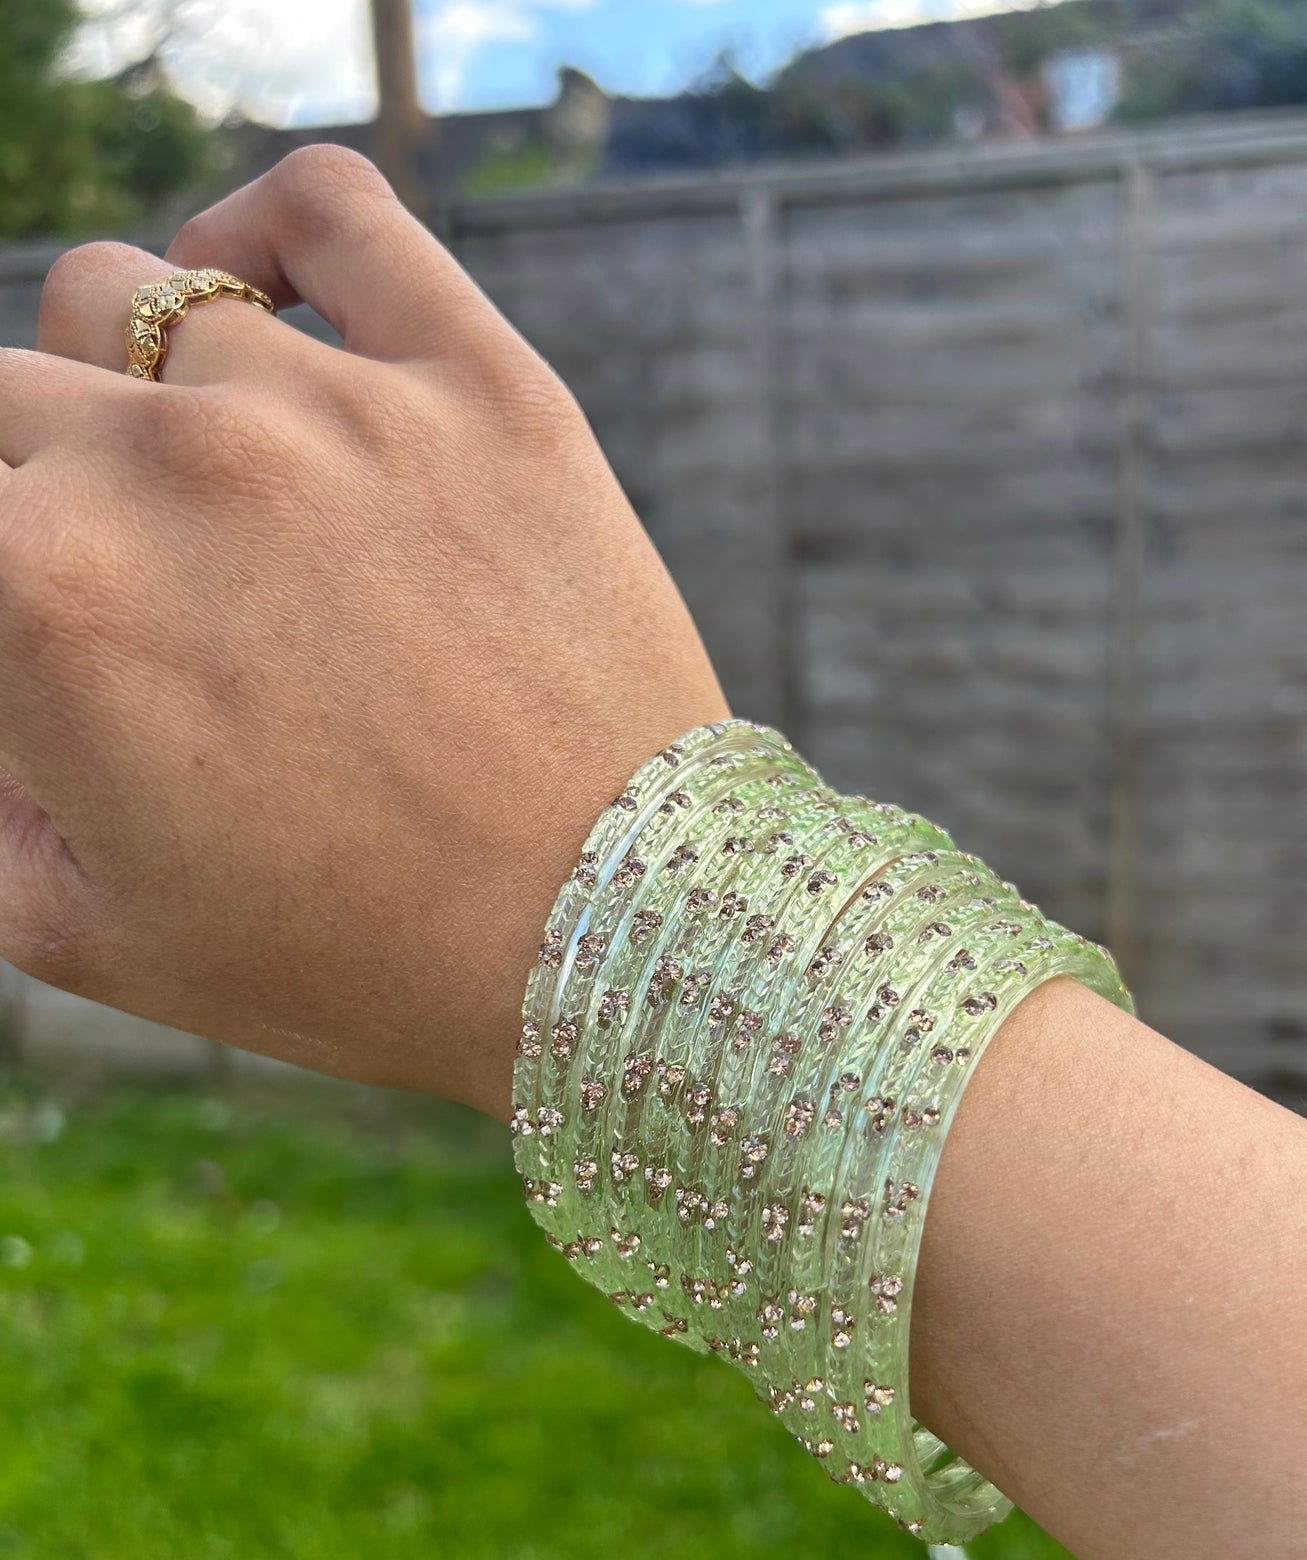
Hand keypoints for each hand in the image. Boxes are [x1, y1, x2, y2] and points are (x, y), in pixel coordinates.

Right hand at [0, 147, 726, 1113]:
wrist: (601, 941)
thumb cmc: (350, 959)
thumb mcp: (86, 928)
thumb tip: (2, 679)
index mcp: (41, 592)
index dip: (10, 575)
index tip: (61, 625)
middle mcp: (170, 465)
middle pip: (20, 391)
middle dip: (47, 492)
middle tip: (148, 600)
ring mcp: (334, 404)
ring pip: (156, 305)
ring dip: (158, 396)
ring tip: (231, 507)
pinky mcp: (479, 380)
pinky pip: (330, 208)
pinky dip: (266, 228)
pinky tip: (258, 290)